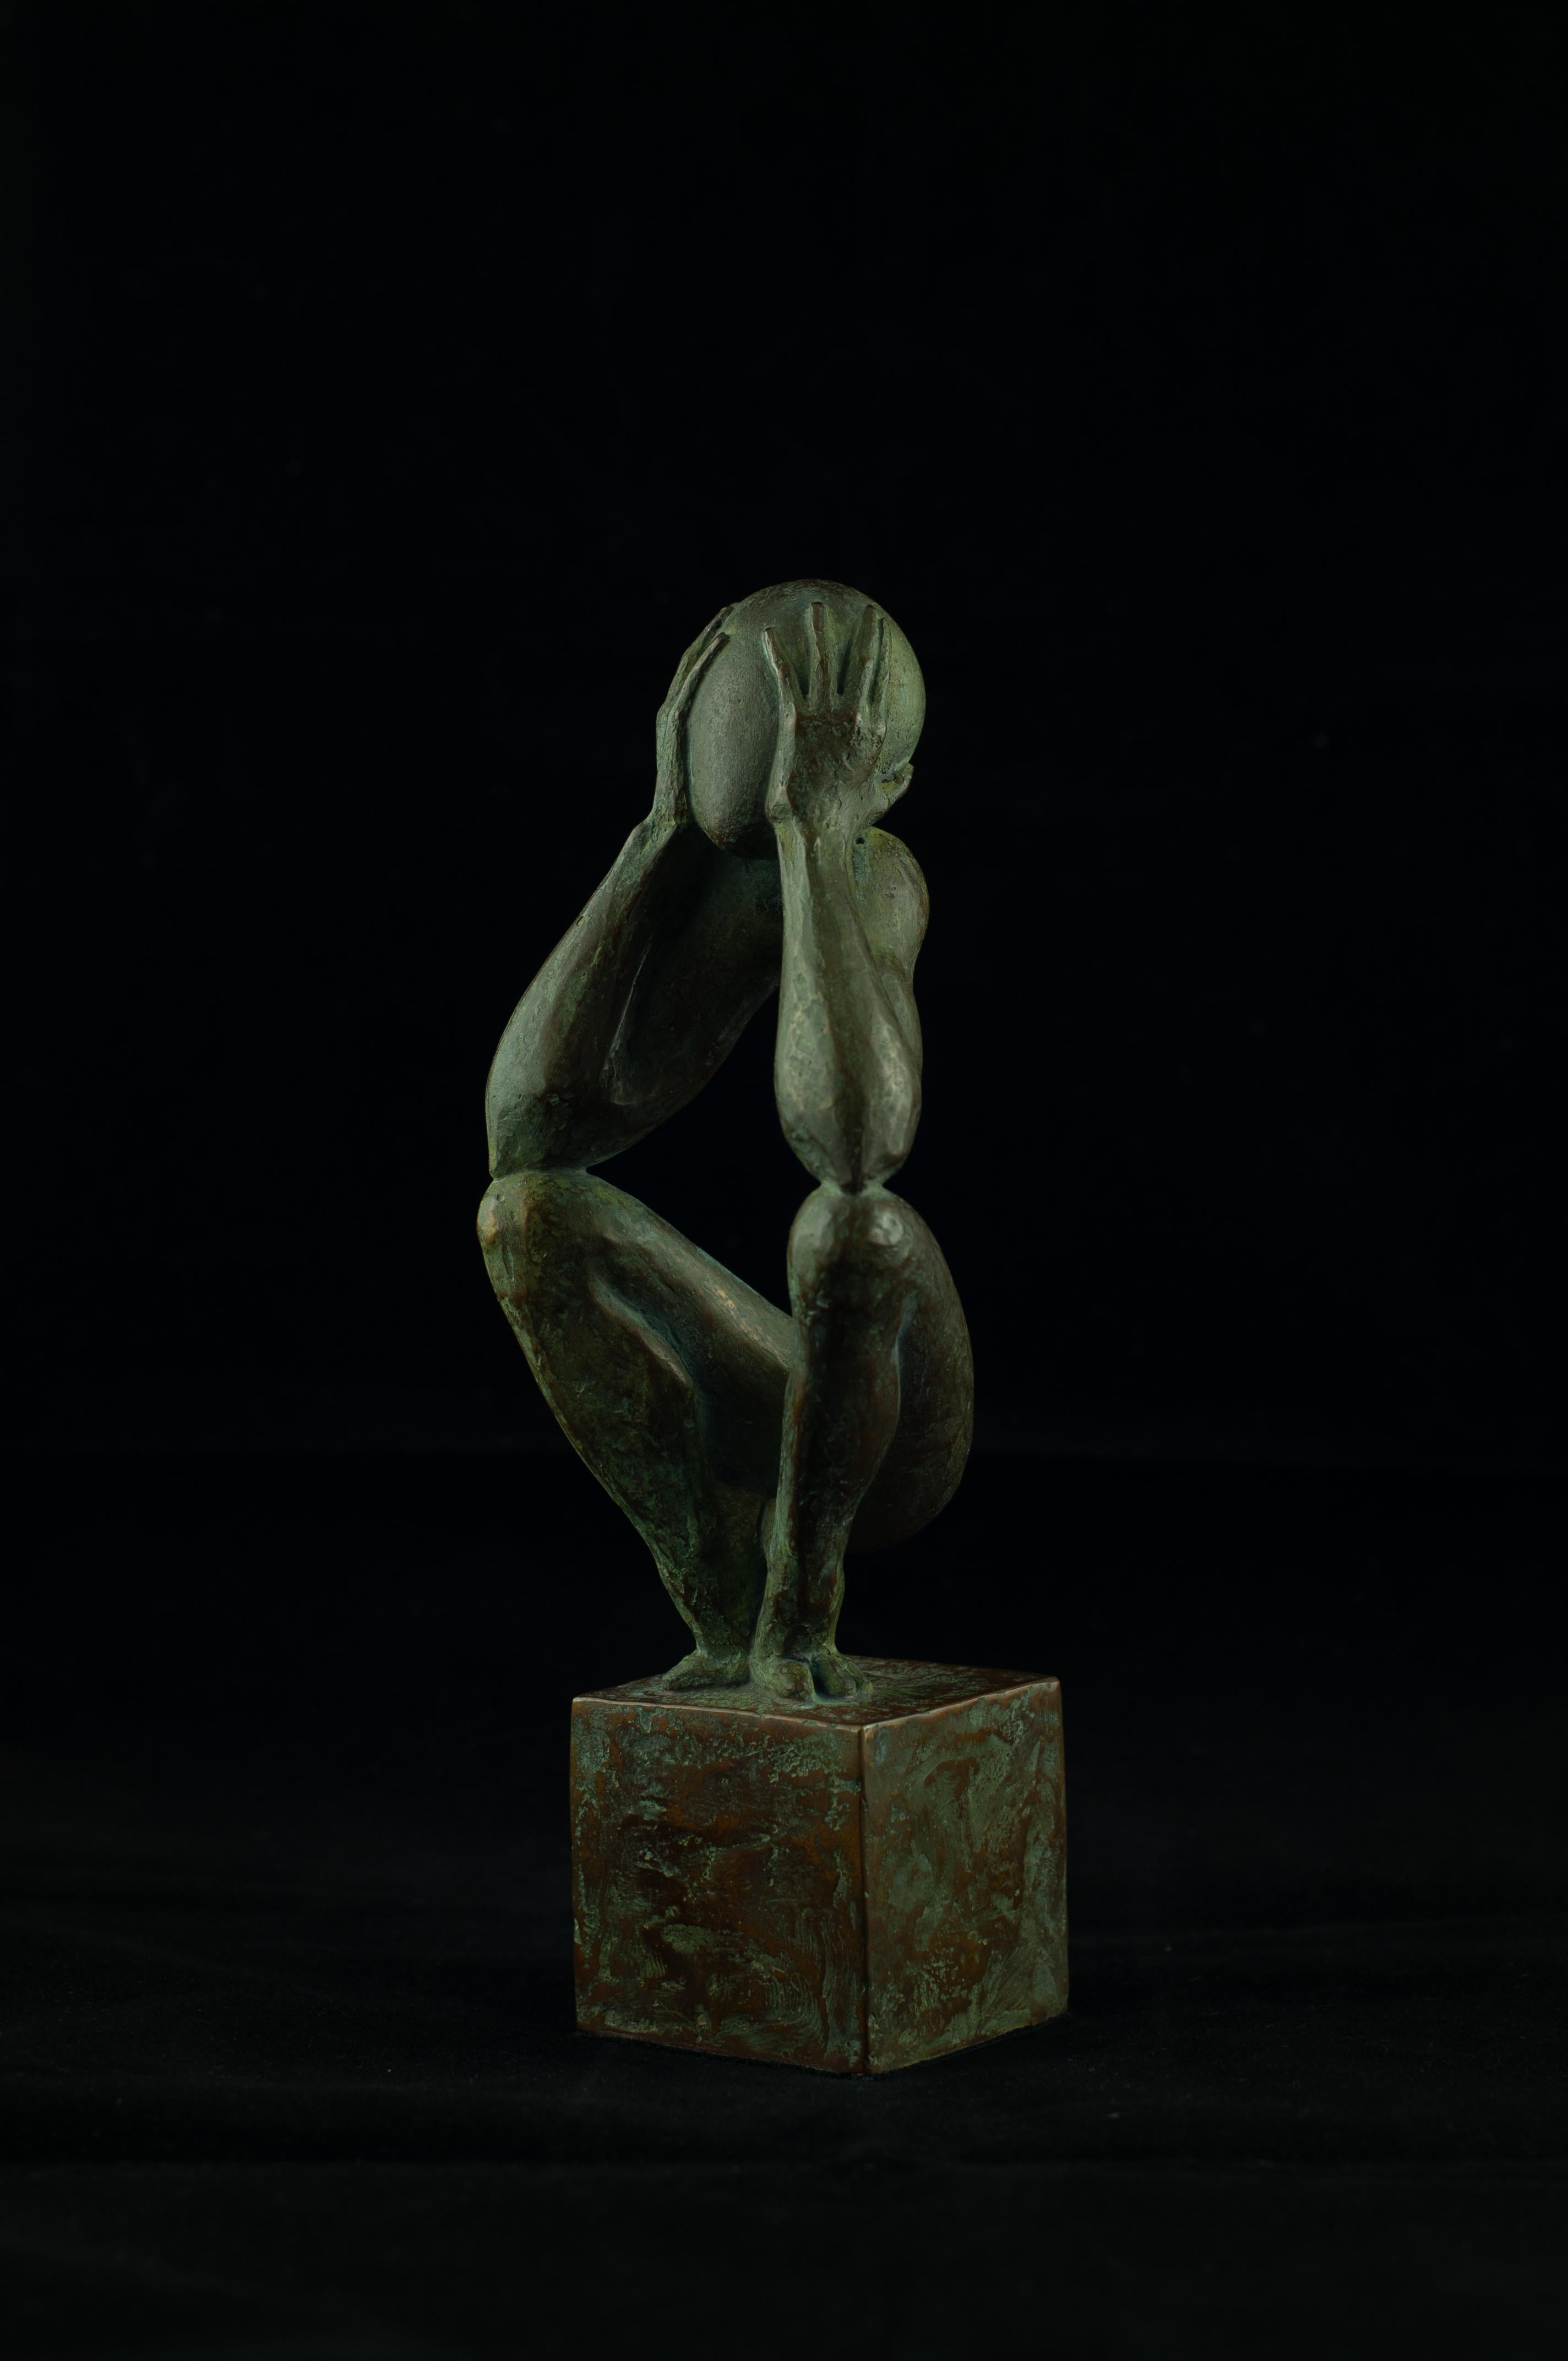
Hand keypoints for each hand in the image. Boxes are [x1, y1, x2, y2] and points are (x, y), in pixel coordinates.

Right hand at [651, 606, 730, 831]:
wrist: (678, 833)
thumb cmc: (709, 810)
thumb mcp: (731, 775)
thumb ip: (743, 751)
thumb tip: (781, 744)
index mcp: (691, 721)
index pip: (708, 676)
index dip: (722, 649)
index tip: (746, 627)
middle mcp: (680, 712)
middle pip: (698, 662)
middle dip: (713, 632)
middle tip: (734, 607)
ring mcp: (672, 717)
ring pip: (690, 666)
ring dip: (707, 637)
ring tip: (727, 615)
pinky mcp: (671, 725)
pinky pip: (689, 684)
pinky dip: (702, 660)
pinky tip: (720, 641)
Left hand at [761, 601, 897, 839]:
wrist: (818, 835)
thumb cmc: (846, 824)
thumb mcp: (879, 802)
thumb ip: (897, 784)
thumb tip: (912, 771)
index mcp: (875, 731)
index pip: (881, 682)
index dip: (883, 654)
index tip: (881, 634)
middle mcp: (855, 716)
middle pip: (862, 663)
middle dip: (865, 632)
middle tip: (866, 610)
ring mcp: (826, 716)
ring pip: (824, 661)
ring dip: (819, 630)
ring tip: (815, 606)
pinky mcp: (795, 721)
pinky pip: (786, 678)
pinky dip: (776, 653)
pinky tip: (765, 634)